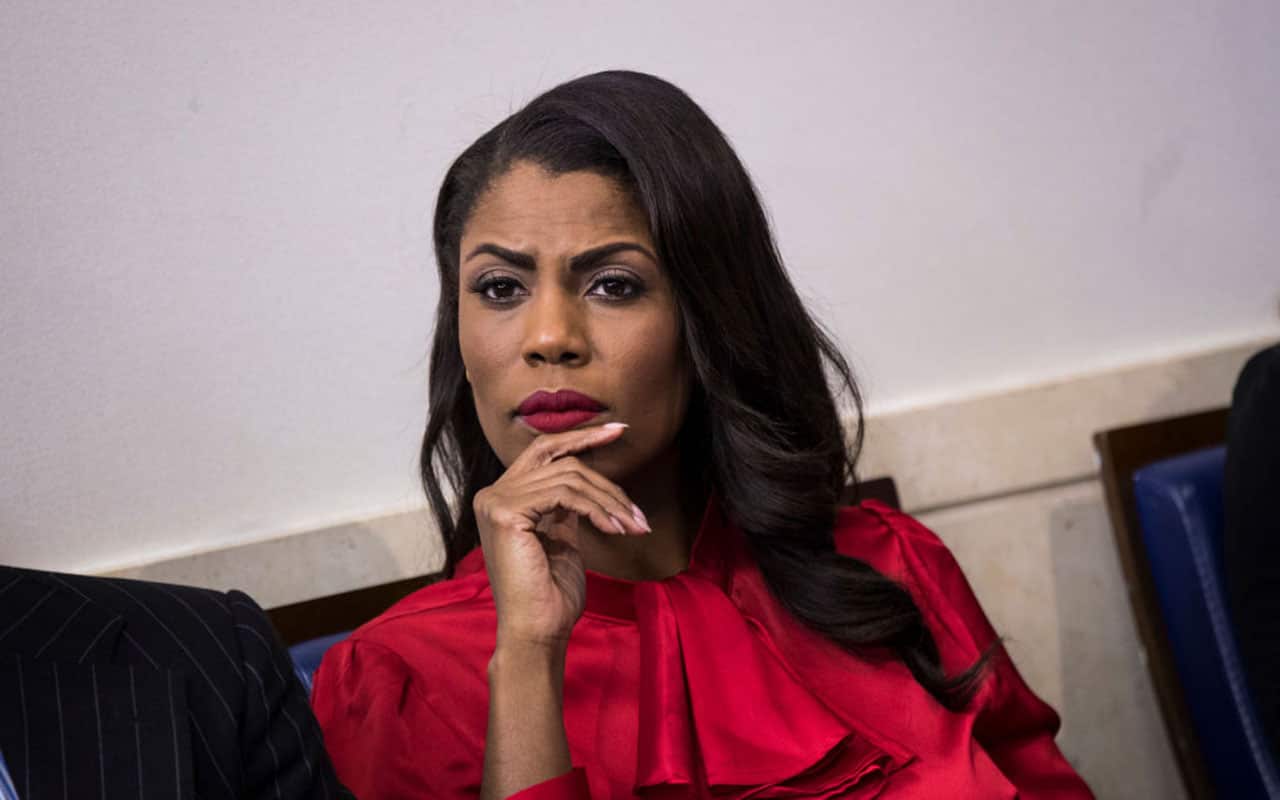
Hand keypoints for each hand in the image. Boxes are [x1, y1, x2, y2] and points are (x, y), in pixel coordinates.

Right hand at [473, 422, 649, 651]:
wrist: (537, 631)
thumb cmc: (552, 593)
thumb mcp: (561, 537)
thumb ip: (565, 505)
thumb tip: (589, 479)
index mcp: (503, 498)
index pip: (544, 451)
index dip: (581, 437)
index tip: (619, 430)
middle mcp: (492, 494)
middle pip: (559, 459)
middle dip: (603, 467)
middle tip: (635, 489)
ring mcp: (495, 501)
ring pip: (569, 477)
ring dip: (610, 501)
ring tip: (634, 526)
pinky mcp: (505, 512)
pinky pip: (565, 494)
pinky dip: (597, 508)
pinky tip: (614, 528)